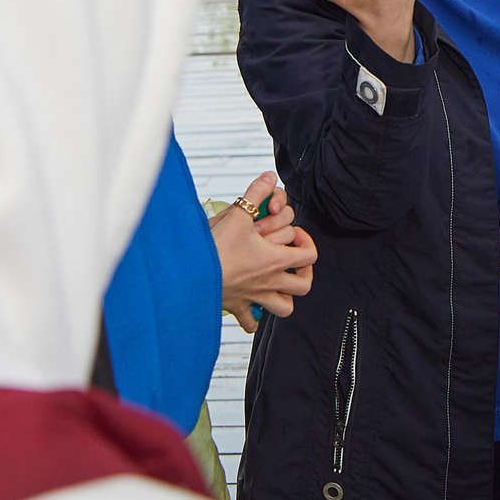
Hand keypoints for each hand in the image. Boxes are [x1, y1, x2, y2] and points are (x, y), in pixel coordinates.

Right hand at [210, 170, 316, 331]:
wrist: (189, 275)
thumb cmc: (215, 247)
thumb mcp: (238, 215)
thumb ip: (256, 193)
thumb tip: (270, 176)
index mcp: (276, 261)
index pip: (310, 255)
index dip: (306, 242)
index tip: (293, 234)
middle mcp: (270, 282)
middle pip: (304, 285)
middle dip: (304, 273)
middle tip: (291, 261)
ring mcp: (255, 297)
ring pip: (285, 308)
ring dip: (285, 298)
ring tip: (278, 285)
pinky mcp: (236, 307)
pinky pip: (250, 323)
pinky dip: (254, 319)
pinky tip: (251, 308)